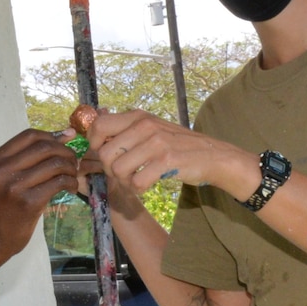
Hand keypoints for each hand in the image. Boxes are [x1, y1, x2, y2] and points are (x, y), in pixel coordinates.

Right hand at [0, 129, 81, 263]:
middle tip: (73, 162)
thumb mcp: (4, 178)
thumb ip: (27, 158)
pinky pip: (58, 182)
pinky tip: (71, 188)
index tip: (63, 145)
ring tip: (72, 176)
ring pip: (54, 163)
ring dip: (70, 168)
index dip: (52, 137)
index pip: (29, 135)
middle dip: (65, 152)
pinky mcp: (29, 202)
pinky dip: (71, 182)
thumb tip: (66, 134)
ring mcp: (14, 187)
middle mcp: (1, 170)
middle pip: (44, 147)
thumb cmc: (0, 208)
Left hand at [74, 106, 259, 209]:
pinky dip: (137, 188)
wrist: (214, 156)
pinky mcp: (167, 160)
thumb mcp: (151, 129)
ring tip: (135, 180)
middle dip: (110, 169)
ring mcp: (156, 142)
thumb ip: (126, 130)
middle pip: (104, 153)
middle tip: (124, 173)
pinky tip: (145, 185)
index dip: (94, 145)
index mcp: (137, 116)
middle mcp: (145, 125)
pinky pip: (136, 181)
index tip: (107, 156)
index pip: (98, 127)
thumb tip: (92, 135)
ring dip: (124, 181)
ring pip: (118, 169)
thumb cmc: (177, 146)